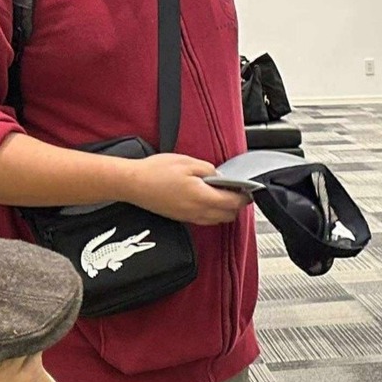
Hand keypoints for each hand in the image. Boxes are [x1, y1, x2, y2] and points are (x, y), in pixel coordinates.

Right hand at [124, 154, 249, 225]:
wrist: (133, 184)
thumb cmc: (156, 171)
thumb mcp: (188, 162)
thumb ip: (209, 171)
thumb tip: (220, 178)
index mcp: (203, 198)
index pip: (234, 203)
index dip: (245, 197)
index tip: (248, 190)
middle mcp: (198, 212)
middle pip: (228, 215)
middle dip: (237, 205)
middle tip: (237, 191)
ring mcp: (189, 217)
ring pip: (217, 220)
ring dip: (224, 210)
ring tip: (222, 194)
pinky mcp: (181, 218)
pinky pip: (204, 220)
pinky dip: (212, 212)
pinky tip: (207, 200)